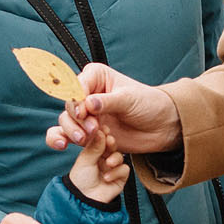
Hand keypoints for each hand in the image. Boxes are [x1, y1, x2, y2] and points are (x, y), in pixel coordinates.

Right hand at [46, 63, 181, 155]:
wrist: (161, 126)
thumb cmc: (149, 104)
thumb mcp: (130, 99)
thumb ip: (108, 102)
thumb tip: (88, 103)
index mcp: (96, 77)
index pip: (77, 86)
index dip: (77, 100)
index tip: (83, 113)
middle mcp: (87, 94)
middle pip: (69, 105)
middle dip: (76, 119)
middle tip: (92, 130)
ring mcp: (87, 115)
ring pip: (66, 121)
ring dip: (72, 131)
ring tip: (85, 140)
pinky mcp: (88, 133)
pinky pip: (68, 135)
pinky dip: (63, 140)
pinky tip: (62, 146)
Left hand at [67, 129, 128, 204]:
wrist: (84, 200)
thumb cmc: (80, 180)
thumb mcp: (85, 160)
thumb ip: (94, 146)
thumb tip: (101, 131)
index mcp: (93, 152)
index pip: (100, 139)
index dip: (103, 134)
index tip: (104, 129)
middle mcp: (103, 158)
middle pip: (112, 146)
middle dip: (111, 143)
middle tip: (109, 141)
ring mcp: (112, 167)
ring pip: (119, 156)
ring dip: (114, 159)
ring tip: (107, 164)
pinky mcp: (120, 177)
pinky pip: (124, 169)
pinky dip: (116, 172)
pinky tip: (107, 178)